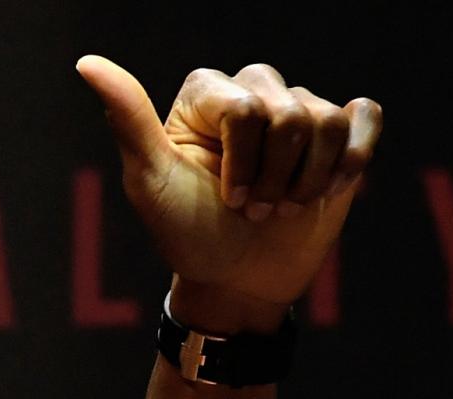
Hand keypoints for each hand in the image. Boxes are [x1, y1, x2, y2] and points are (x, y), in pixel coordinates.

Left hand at [78, 57, 383, 311]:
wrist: (237, 282)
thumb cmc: (188, 234)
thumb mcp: (151, 183)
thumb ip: (128, 120)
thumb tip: (87, 62)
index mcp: (205, 95)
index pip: (245, 110)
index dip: (243, 164)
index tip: (227, 200)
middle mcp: (253, 91)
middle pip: (290, 113)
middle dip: (275, 177)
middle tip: (255, 209)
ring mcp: (299, 110)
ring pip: (328, 121)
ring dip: (307, 182)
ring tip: (283, 207)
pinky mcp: (339, 132)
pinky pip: (365, 118)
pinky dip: (351, 161)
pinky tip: (329, 189)